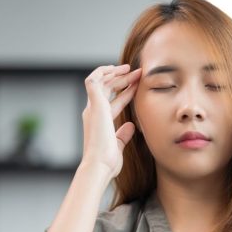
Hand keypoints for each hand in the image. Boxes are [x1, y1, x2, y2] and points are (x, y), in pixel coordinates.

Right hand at [81, 64, 141, 178]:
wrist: (99, 164)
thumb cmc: (108, 161)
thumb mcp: (119, 144)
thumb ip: (123, 134)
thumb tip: (131, 126)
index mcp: (100, 121)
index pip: (114, 101)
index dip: (126, 92)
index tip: (138, 85)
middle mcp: (93, 112)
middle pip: (108, 89)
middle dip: (122, 79)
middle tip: (136, 71)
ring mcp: (92, 108)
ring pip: (101, 82)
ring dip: (115, 73)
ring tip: (129, 68)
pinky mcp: (93, 104)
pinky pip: (93, 81)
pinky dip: (102, 72)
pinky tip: (114, 68)